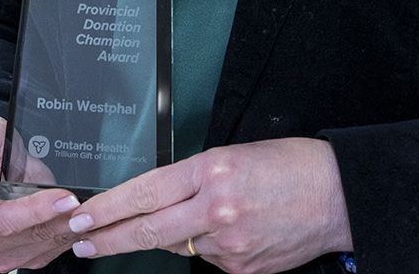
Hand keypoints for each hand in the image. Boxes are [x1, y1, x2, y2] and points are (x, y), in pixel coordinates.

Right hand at [0, 114, 80, 270]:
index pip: (0, 219)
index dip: (34, 211)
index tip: (64, 198)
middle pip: (24, 237)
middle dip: (59, 220)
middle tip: (86, 206)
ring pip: (39, 248)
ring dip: (67, 230)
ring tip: (88, 211)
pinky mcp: (18, 258)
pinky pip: (46, 254)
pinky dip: (66, 237)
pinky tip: (78, 221)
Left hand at [65, 138, 352, 273]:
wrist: (337, 197)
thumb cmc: (288, 166)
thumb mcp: (233, 156)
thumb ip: (193, 182)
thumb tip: (160, 204)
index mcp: (210, 171)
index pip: (145, 192)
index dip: (108, 207)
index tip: (82, 215)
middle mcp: (215, 209)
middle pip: (148, 229)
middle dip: (109, 237)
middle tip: (81, 240)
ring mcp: (228, 244)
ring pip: (178, 244)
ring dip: (173, 235)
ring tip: (202, 217)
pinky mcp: (240, 268)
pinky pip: (208, 258)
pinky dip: (208, 246)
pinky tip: (233, 230)